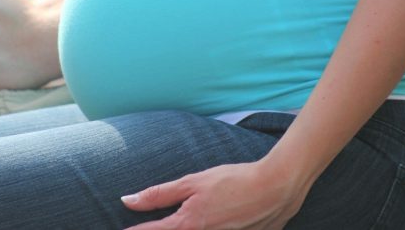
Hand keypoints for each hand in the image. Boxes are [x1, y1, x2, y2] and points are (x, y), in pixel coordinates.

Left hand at [122, 160, 309, 229]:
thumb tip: (127, 200)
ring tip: (202, 210)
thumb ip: (159, 194)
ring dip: (185, 227)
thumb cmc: (233, 180)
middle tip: (148, 223)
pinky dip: (207, 228)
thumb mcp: (193, 182)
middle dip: (158, 229)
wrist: (276, 188)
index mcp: (187, 225)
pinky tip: (216, 216)